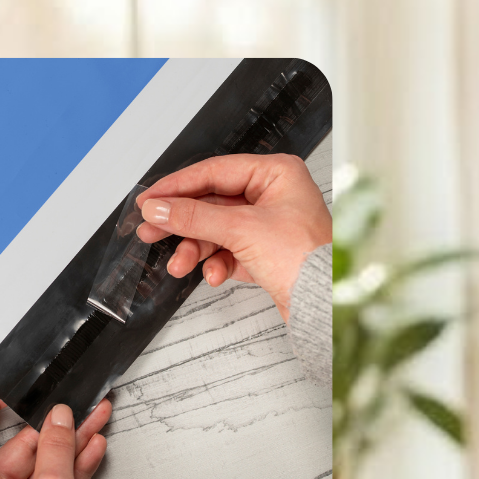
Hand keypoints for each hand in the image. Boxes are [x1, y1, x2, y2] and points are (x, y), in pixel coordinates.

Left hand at [0, 392, 109, 478]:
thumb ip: (57, 450)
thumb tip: (58, 419)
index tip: (8, 389)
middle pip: (17, 446)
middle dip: (50, 426)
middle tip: (73, 406)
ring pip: (43, 463)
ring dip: (70, 442)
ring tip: (94, 418)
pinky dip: (75, 465)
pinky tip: (92, 446)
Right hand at [134, 153, 332, 321]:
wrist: (328, 307)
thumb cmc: (309, 261)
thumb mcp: (243, 231)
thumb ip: (195, 217)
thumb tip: (160, 208)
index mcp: (278, 175)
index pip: (215, 171)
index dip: (178, 186)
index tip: (149, 199)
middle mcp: (275, 196)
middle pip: (213, 202)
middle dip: (182, 222)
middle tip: (151, 229)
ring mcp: (271, 225)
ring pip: (217, 229)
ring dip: (196, 248)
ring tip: (180, 264)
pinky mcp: (267, 252)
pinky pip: (230, 251)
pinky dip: (217, 264)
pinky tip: (215, 274)